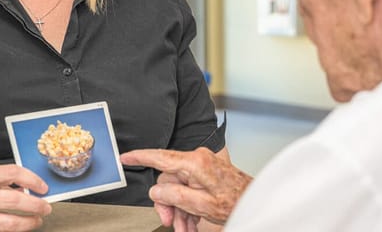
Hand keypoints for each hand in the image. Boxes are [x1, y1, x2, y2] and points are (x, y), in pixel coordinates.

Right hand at [0, 164, 51, 231]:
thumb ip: (2, 180)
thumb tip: (28, 187)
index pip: (12, 173)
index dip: (32, 179)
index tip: (42, 186)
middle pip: (14, 200)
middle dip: (35, 205)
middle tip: (46, 206)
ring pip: (9, 223)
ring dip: (28, 223)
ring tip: (37, 220)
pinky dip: (12, 230)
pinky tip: (19, 227)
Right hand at [120, 148, 251, 225]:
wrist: (255, 202)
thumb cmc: (235, 201)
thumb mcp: (201, 205)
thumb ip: (175, 196)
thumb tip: (156, 192)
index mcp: (195, 163)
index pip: (160, 157)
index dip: (139, 157)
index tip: (125, 158)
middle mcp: (197, 160)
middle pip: (168, 180)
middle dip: (168, 204)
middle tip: (170, 222)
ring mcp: (202, 166)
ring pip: (178, 188)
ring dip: (179, 210)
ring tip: (185, 228)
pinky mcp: (206, 173)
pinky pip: (188, 188)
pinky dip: (187, 206)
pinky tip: (192, 222)